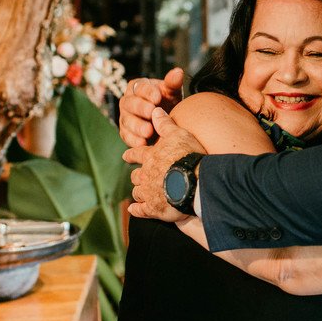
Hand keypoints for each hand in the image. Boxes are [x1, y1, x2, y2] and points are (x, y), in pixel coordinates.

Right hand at [119, 68, 183, 147]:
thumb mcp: (172, 92)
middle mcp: (128, 101)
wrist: (166, 122)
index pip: (140, 87)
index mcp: (138, 87)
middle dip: (141, 108)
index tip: (158, 98)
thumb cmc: (168, 103)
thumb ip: (173, 83)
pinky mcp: (126, 132)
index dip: (148, 92)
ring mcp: (125, 117)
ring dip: (137, 126)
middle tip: (152, 113)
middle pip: (130, 103)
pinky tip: (143, 143)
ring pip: (127, 120)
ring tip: (149, 131)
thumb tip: (178, 72)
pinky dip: (134, 140)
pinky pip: (127, 136)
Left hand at [125, 107, 206, 221]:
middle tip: (137, 177)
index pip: (136, 154)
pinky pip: (140, 210)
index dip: (131, 155)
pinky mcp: (153, 208)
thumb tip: (155, 110)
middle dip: (136, 176)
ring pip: (137, 192)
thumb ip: (165, 123)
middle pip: (136, 176)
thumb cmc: (188, 156)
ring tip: (140, 194)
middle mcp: (146, 174)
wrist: (195, 180)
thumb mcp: (178, 134)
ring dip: (138, 192)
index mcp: (150, 156)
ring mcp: (148, 192)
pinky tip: (134, 210)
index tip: (126, 156)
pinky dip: (137, 210)